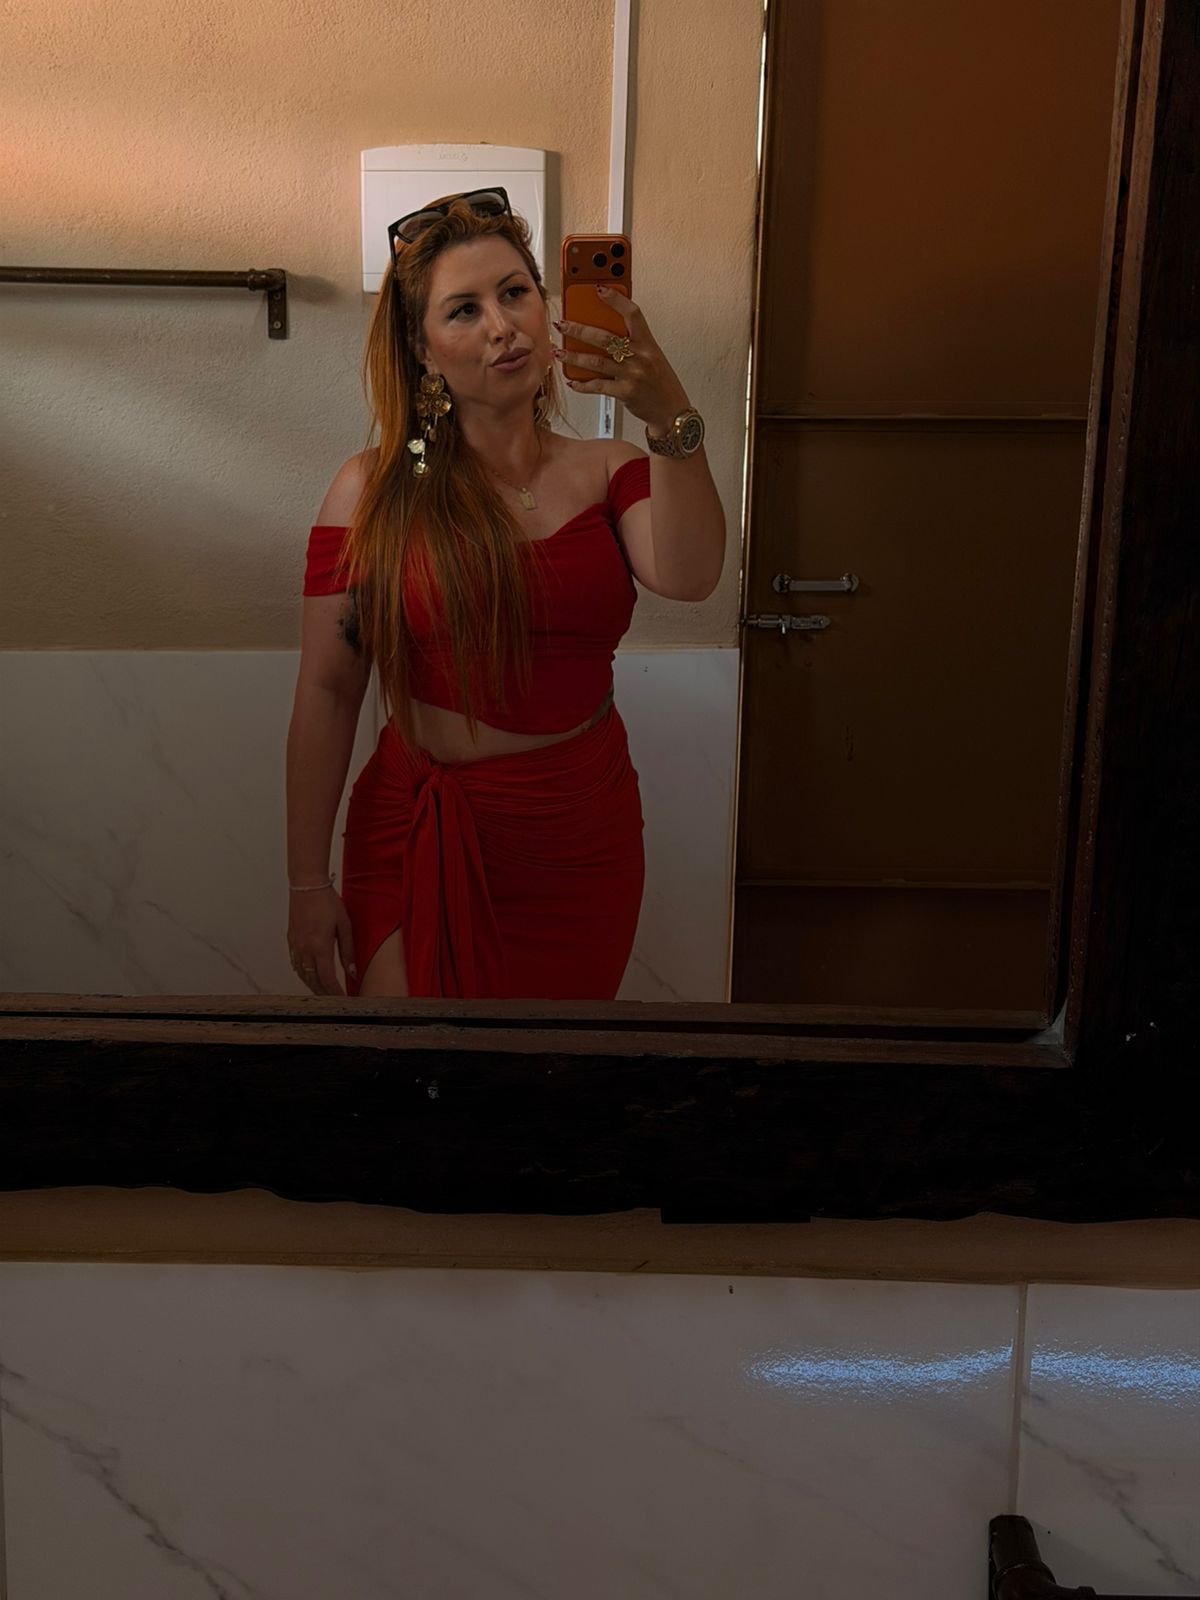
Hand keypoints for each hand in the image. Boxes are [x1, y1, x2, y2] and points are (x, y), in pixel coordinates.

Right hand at [287, 887, 356, 995]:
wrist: (307, 885)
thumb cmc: (327, 901)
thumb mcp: (345, 925)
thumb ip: (348, 951)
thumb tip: (352, 972)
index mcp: (320, 946)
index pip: (328, 979)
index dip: (336, 993)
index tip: (343, 1001)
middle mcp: (305, 949)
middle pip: (314, 981)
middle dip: (325, 994)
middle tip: (335, 1002)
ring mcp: (296, 945)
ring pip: (303, 975)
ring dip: (314, 986)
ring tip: (324, 994)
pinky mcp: (291, 940)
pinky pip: (296, 964)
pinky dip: (303, 975)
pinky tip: (310, 977)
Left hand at [553, 286, 689, 433]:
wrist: (671, 411)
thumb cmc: (660, 381)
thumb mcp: (652, 356)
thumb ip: (632, 344)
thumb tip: (603, 332)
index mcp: (648, 343)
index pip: (633, 314)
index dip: (616, 300)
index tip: (599, 289)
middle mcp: (640, 357)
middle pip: (604, 338)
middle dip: (579, 330)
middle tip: (562, 324)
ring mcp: (632, 375)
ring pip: (596, 361)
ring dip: (573, 356)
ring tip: (559, 351)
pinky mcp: (625, 393)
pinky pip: (598, 386)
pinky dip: (582, 384)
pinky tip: (572, 382)